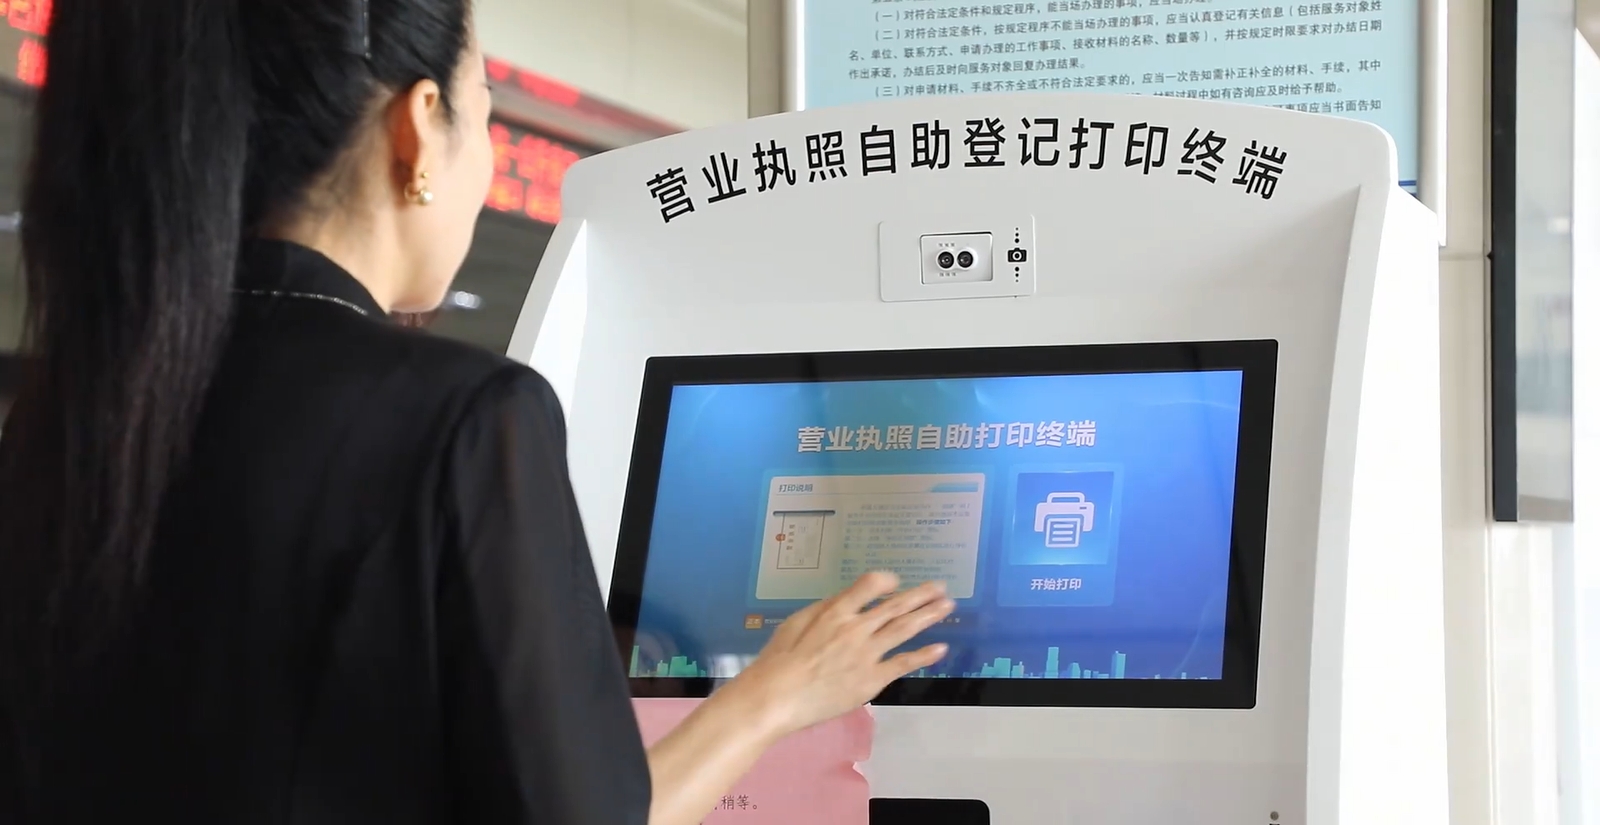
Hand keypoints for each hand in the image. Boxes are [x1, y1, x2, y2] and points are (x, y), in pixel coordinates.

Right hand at [725, 572, 953, 737]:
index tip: (894, 582)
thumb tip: (847, 600)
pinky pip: (903, 663)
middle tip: (941, 587)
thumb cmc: (779, 660)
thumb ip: (825, 608)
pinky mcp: (873, 679)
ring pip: (905, 629)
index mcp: (836, 611)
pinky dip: (924, 655)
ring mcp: (868, 653)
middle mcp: (857, 627)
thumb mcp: (796, 621)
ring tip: (948, 606)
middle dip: (920, 594)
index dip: (885, 581)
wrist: (778, 697)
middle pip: (895, 606)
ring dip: (928, 615)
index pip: (869, 585)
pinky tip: (940, 648)